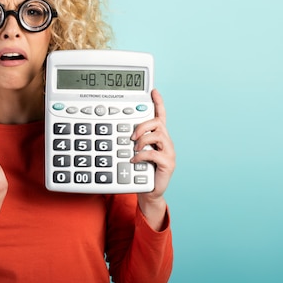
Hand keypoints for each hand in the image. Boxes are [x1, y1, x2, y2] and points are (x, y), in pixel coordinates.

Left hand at [131, 89, 175, 228]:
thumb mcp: (132, 151)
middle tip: (131, 135)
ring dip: (143, 139)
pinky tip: (134, 160)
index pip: (159, 115)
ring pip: (159, 135)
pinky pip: (155, 153)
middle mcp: (165, 141)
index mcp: (157, 136)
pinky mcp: (168, 163)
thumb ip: (128, 140)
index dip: (158, 103)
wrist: (148, 191)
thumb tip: (113, 132)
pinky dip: (142, 155)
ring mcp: (168, 152)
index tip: (153, 91)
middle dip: (143, 125)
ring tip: (133, 148)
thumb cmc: (139, 169)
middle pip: (158, 122)